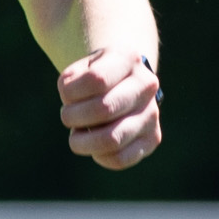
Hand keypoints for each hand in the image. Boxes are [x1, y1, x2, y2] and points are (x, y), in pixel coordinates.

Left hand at [56, 48, 161, 170]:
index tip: (65, 95)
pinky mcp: (152, 138)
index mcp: (128, 59)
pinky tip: (94, 147)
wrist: (124, 83)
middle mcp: (146, 85)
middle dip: (73, 117)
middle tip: (67, 117)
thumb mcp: (80, 68)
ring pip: (112, 139)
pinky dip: (99, 156)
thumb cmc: (94, 75)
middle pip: (104, 109)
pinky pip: (120, 159)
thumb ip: (70, 82)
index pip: (96, 80)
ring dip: (83, 142)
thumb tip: (73, 108)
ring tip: (78, 134)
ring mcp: (152, 113)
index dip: (70, 93)